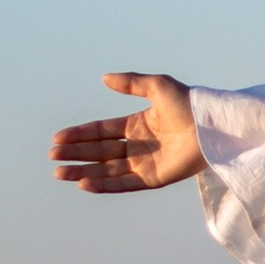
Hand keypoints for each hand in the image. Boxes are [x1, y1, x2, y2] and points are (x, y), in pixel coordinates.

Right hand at [49, 71, 203, 192]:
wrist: (211, 126)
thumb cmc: (189, 103)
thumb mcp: (157, 86)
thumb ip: (130, 84)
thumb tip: (104, 78)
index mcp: (138, 124)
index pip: (101, 132)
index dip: (80, 135)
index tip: (58, 138)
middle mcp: (138, 146)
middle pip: (100, 152)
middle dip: (76, 154)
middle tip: (53, 156)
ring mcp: (145, 164)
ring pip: (107, 170)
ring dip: (83, 172)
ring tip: (60, 172)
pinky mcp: (154, 179)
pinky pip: (124, 184)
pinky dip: (104, 185)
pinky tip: (84, 184)